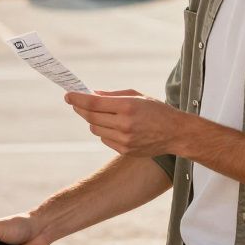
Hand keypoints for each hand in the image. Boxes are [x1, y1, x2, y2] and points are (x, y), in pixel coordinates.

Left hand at [64, 89, 191, 157]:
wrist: (175, 133)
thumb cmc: (157, 110)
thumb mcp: (137, 96)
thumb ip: (112, 95)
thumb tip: (91, 94)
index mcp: (128, 106)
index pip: (93, 103)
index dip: (77, 99)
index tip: (68, 95)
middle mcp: (124, 124)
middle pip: (91, 117)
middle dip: (80, 108)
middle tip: (75, 102)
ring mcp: (124, 140)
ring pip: (95, 129)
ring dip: (93, 120)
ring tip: (102, 114)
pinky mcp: (125, 150)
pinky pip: (104, 139)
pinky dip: (104, 131)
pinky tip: (114, 127)